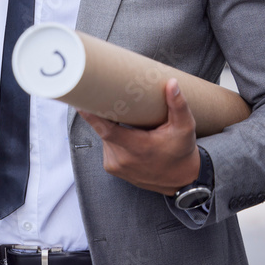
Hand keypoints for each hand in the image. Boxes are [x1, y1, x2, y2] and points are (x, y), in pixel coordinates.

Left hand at [79, 79, 200, 195]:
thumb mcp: (184, 128)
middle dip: (105, 114)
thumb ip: (178, 106)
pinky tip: (125, 134)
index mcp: (137, 148)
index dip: (91, 116)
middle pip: (104, 129)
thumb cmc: (181, 152)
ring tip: (124, 120)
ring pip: (104, 137)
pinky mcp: (112, 168)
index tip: (80, 101)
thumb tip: (171, 83)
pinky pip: (106, 146)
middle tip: (109, 98)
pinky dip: (112, 138)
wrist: (180, 181)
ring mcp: (115, 165)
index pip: (106, 130)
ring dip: (110, 126)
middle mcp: (122, 159)